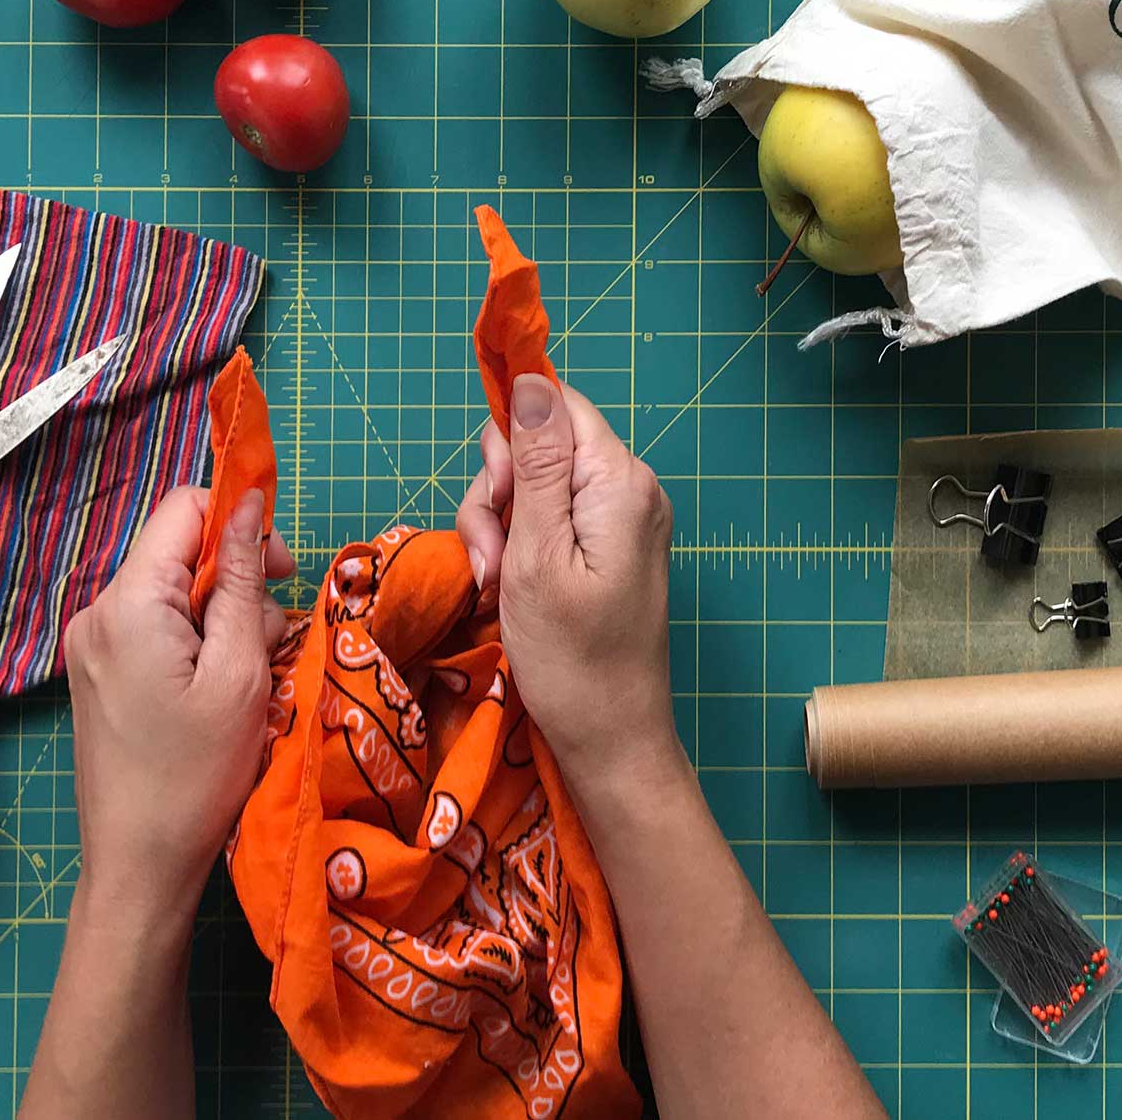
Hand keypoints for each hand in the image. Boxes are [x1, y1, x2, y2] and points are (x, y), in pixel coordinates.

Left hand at [62, 487, 293, 911]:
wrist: (137, 864)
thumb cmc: (195, 777)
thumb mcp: (239, 673)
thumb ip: (243, 580)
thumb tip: (248, 504)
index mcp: (128, 601)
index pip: (184, 506)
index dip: (240, 522)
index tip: (280, 571)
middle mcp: (97, 610)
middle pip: (181, 552)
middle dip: (236, 583)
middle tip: (268, 645)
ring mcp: (91, 644)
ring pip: (175, 593)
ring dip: (222, 621)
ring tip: (243, 685)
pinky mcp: (96, 672)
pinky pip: (156, 628)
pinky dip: (195, 646)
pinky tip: (215, 696)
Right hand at [457, 374, 678, 782]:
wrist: (611, 741)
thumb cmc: (571, 659)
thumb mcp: (537, 556)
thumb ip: (536, 465)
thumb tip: (532, 380)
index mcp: (620, 482)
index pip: (558, 405)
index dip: (512, 436)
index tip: (496, 495)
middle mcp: (629, 490)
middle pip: (540, 446)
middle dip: (499, 494)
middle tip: (492, 559)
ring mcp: (620, 522)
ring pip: (534, 487)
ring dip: (499, 530)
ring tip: (497, 585)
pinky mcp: (607, 551)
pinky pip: (549, 522)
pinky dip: (518, 550)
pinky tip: (508, 590)